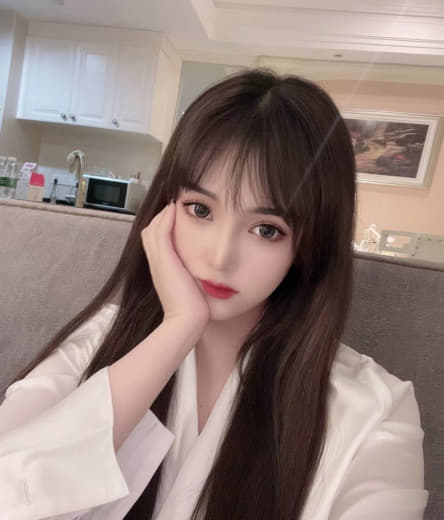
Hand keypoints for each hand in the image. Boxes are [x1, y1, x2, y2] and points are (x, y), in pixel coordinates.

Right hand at [141, 201, 209, 327]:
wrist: (187, 321)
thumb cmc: (194, 308)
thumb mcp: (191, 288)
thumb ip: (192, 277)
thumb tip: (204, 271)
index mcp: (161, 270)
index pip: (155, 242)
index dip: (162, 227)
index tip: (175, 216)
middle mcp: (156, 264)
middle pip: (150, 232)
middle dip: (160, 217)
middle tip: (173, 204)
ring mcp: (158, 262)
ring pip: (152, 229)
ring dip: (162, 214)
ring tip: (174, 202)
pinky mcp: (164, 260)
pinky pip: (160, 233)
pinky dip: (165, 218)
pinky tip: (174, 207)